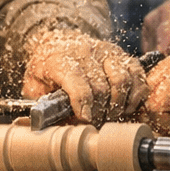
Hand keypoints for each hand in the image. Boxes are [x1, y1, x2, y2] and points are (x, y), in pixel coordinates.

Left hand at [21, 29, 145, 125]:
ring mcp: (105, 51)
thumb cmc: (45, 69)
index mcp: (59, 59)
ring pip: (121, 80)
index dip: (83, 104)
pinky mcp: (120, 53)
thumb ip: (43, 106)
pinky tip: (125, 105)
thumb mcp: (33, 86)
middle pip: (100, 87)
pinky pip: (136, 74)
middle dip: (100, 112)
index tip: (85, 119)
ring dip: (118, 105)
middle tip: (96, 124)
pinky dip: (135, 94)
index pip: (77, 82)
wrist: (55, 42)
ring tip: (110, 116)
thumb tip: (57, 128)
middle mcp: (84, 52)